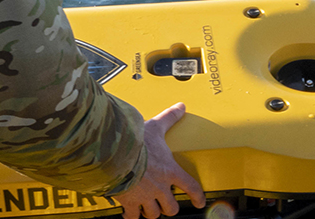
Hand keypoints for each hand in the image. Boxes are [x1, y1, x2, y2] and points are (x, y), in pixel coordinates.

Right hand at [113, 103, 205, 218]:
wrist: (116, 154)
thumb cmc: (137, 142)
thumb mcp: (156, 127)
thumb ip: (169, 118)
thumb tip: (180, 106)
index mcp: (170, 171)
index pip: (190, 187)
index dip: (197, 196)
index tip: (199, 202)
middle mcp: (160, 187)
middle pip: (171, 207)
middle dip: (169, 207)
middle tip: (166, 203)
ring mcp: (145, 196)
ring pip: (153, 214)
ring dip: (151, 211)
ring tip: (148, 208)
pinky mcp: (129, 202)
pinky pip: (133, 216)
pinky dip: (131, 216)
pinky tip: (128, 213)